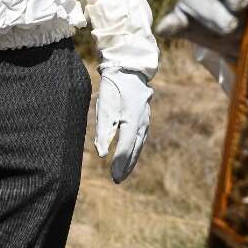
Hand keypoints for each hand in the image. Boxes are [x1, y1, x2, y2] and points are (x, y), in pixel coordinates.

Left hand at [94, 68, 151, 183]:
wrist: (128, 67)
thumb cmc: (113, 86)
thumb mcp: (104, 106)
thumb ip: (103, 130)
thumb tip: (102, 154)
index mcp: (133, 120)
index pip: (126, 147)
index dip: (119, 163)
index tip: (113, 177)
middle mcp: (142, 122)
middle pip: (135, 149)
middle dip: (126, 165)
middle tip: (117, 180)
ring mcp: (145, 119)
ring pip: (139, 144)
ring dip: (131, 159)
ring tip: (122, 172)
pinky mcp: (144, 116)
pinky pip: (140, 137)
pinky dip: (134, 148)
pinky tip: (129, 154)